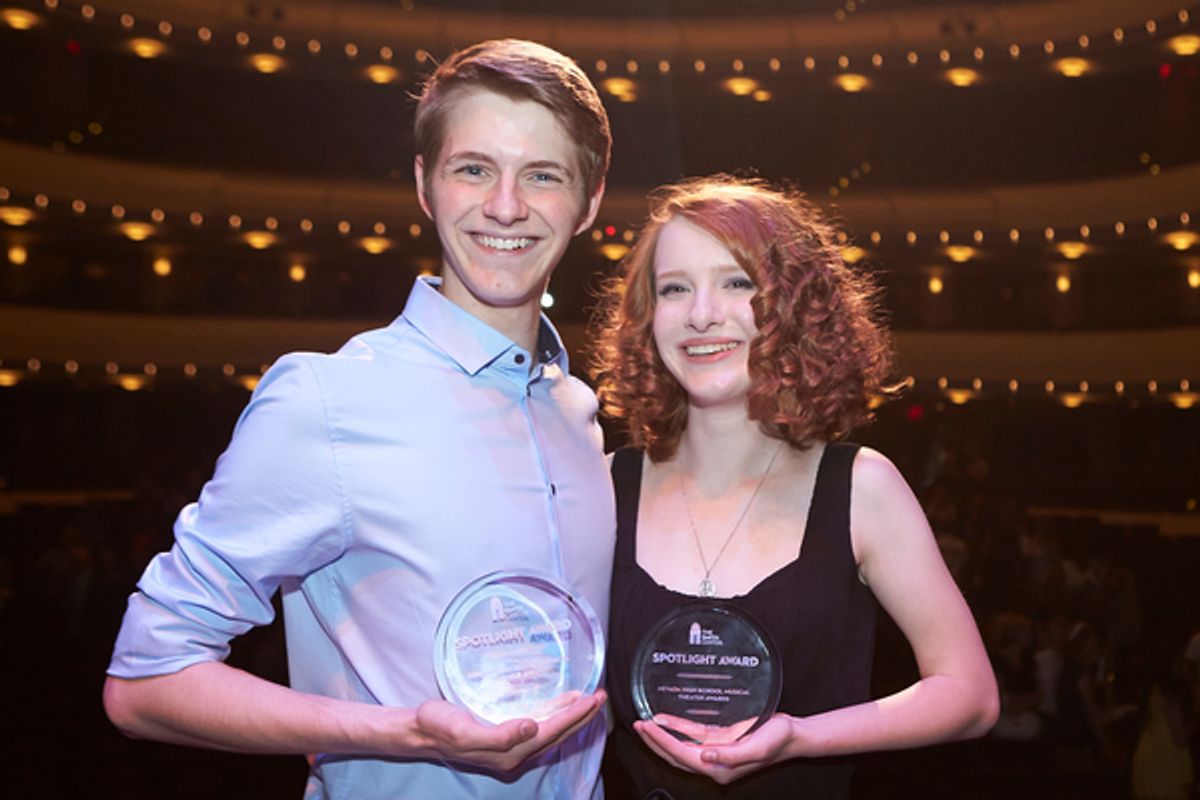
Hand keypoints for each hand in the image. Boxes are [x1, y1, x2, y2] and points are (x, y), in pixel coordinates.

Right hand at [411, 690, 604, 773]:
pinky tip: (561, 703)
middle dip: (581, 716)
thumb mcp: (463, 730)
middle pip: (557, 733)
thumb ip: (499, 735)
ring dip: (571, 715)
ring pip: (551, 730)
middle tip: (600, 696)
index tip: (592, 699)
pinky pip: (538, 725)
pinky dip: (554, 713)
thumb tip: (532, 727)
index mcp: (509, 752)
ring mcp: (511, 745)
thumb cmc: (438, 726)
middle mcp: (515, 752)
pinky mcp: (505, 734)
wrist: (419, 730)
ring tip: (589, 698)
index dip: (574, 716)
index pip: (551, 732)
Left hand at [633, 713, 796, 784]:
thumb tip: (704, 757)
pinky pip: (693, 734)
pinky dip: (677, 727)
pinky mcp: (720, 740)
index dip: (662, 742)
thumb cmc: (778, 741)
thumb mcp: (756, 748)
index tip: (647, 727)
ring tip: (644, 723)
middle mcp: (714, 763)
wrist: (792, 734)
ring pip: (681, 746)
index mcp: (720, 769)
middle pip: (676, 755)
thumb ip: (730, 755)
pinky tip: (665, 719)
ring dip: (662, 735)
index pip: (682, 756)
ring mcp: (716, 752)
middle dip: (655, 741)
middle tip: (637, 725)